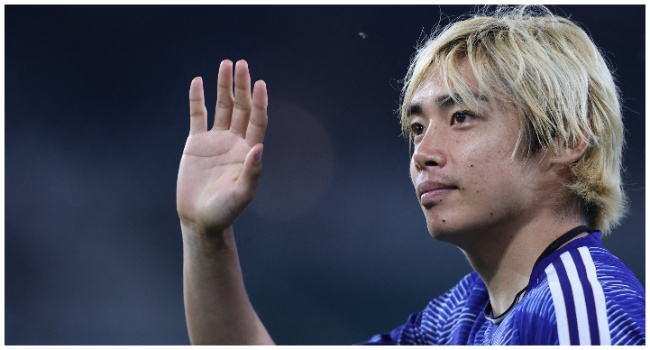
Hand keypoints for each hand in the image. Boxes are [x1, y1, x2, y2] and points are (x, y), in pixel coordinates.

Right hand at [177, 60, 267, 233]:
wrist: (200, 219)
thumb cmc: (225, 211)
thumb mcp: (242, 195)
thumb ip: (252, 172)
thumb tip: (259, 147)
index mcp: (249, 151)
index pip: (257, 120)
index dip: (259, 102)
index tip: (259, 83)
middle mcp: (235, 141)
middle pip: (241, 107)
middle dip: (242, 86)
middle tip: (242, 64)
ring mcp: (216, 140)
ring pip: (221, 106)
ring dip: (223, 86)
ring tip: (225, 64)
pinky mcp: (196, 142)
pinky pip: (197, 115)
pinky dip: (197, 99)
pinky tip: (197, 81)